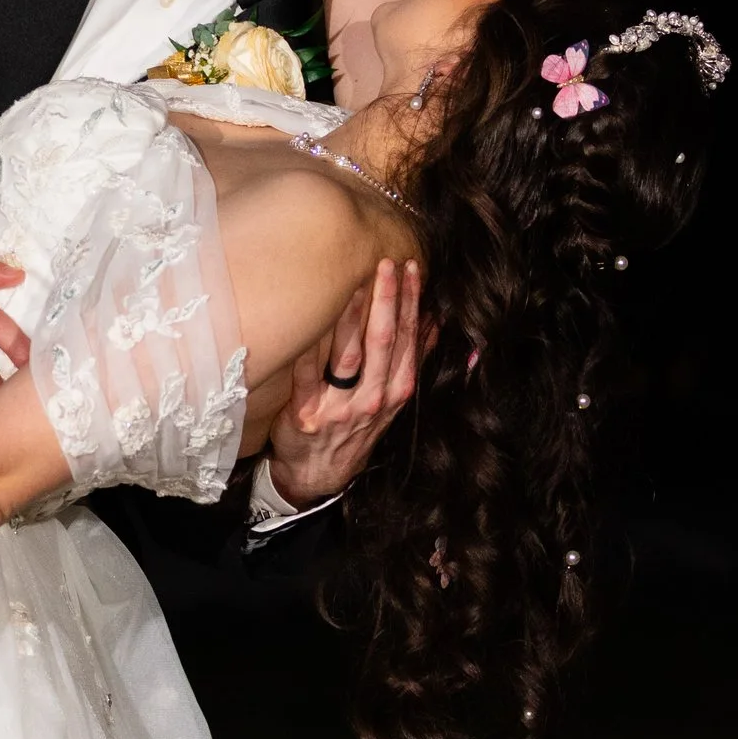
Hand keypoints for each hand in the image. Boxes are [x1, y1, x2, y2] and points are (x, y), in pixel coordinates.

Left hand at [265, 257, 424, 510]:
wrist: (317, 474)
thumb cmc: (353, 429)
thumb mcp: (389, 402)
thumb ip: (408, 362)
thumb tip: (432, 322)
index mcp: (395, 392)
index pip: (407, 340)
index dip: (410, 303)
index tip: (411, 269)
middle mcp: (372, 399)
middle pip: (383, 342)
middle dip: (388, 300)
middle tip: (387, 263)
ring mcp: (340, 408)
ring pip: (349, 354)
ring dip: (353, 315)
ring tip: (355, 281)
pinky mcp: (305, 413)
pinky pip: (306, 373)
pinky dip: (310, 346)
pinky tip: (312, 319)